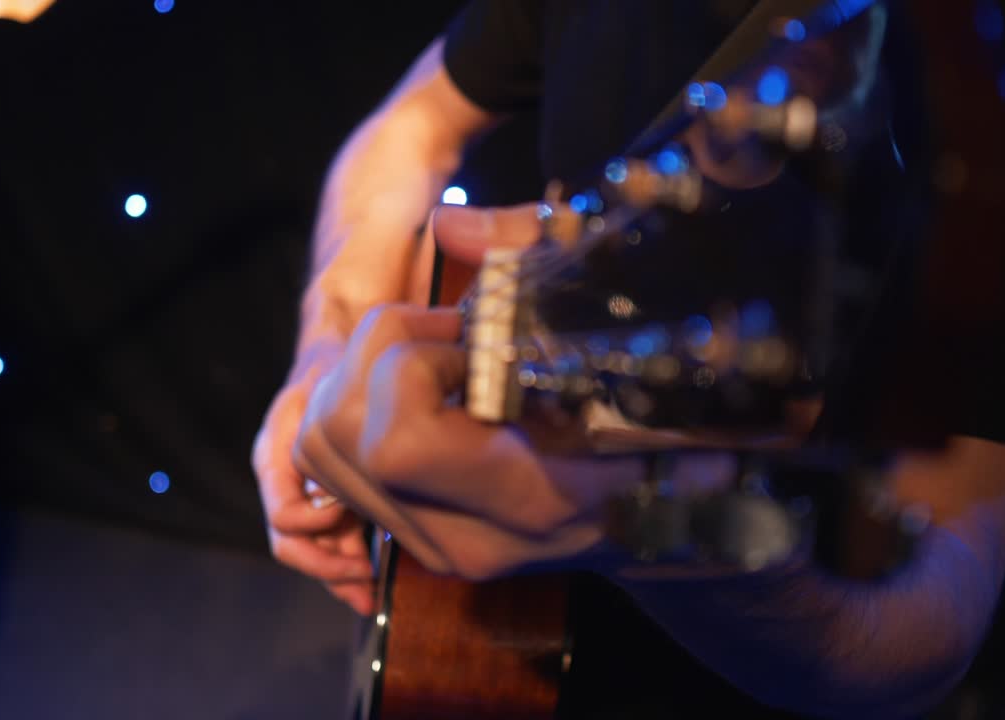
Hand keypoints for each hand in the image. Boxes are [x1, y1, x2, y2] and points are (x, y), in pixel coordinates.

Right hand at [253, 356, 375, 614]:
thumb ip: (327, 428)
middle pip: (293, 545)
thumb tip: (349, 482)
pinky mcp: (328, 496)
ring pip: (313, 549)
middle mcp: (284, 483)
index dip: (315, 526)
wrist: (339, 353)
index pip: (284, 515)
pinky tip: (376, 577)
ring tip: (371, 594)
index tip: (346, 515)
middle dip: (328, 570)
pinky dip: (351, 559)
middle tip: (365, 585)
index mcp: (274, 459)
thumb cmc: (333, 366)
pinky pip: (332, 538)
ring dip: (341, 575)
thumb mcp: (325, 387)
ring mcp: (305, 493)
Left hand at [290, 204, 735, 587]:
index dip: (414, 366)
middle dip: (376, 356)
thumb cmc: (670, 415)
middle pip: (336, 435)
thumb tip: (450, 225)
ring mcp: (436, 546)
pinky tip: (432, 390)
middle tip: (451, 335)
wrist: (684, 518)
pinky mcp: (417, 538)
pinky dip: (362, 406)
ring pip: (319, 448)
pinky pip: (334, 466)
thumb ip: (537, 262)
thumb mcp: (629, 331)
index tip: (475, 340)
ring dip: (360, 377)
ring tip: (439, 357)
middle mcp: (468, 538)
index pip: (400, 444)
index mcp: (529, 499)